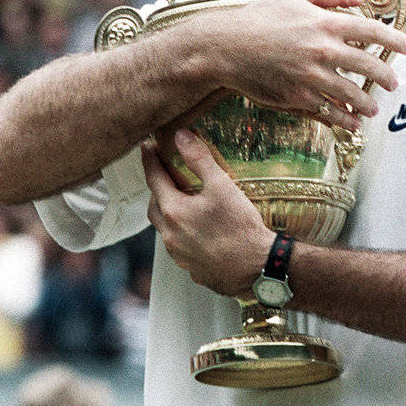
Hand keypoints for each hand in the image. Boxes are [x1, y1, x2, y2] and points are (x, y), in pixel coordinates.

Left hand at [142, 130, 271, 294]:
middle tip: (166, 178)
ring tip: (184, 205)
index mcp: (174, 212)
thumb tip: (180, 136)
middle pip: (154, 208)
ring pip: (166, 230)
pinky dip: (184, 236)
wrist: (258, 266)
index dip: (150, 161)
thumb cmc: (240, 225)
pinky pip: (180, 248)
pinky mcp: (193, 270)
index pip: (154, 180)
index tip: (146, 147)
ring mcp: (180, 256)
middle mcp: (170, 236)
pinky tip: (200, 232)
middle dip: (157, 191)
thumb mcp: (221, 185)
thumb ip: (198, 159)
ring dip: (170, 215)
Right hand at [205, 0, 405, 131]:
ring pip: (352, 94)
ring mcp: (311, 77)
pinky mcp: (298, 97)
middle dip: (387, 76)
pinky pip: (329, 111)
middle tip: (393, 82)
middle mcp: (322, 50)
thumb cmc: (258, 17)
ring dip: (368, 103)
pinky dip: (344, 119)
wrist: (224, 47)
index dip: (395, 40)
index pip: (372, 32)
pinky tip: (352, 122)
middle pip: (369, 66)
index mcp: (325, 22)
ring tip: (373, 107)